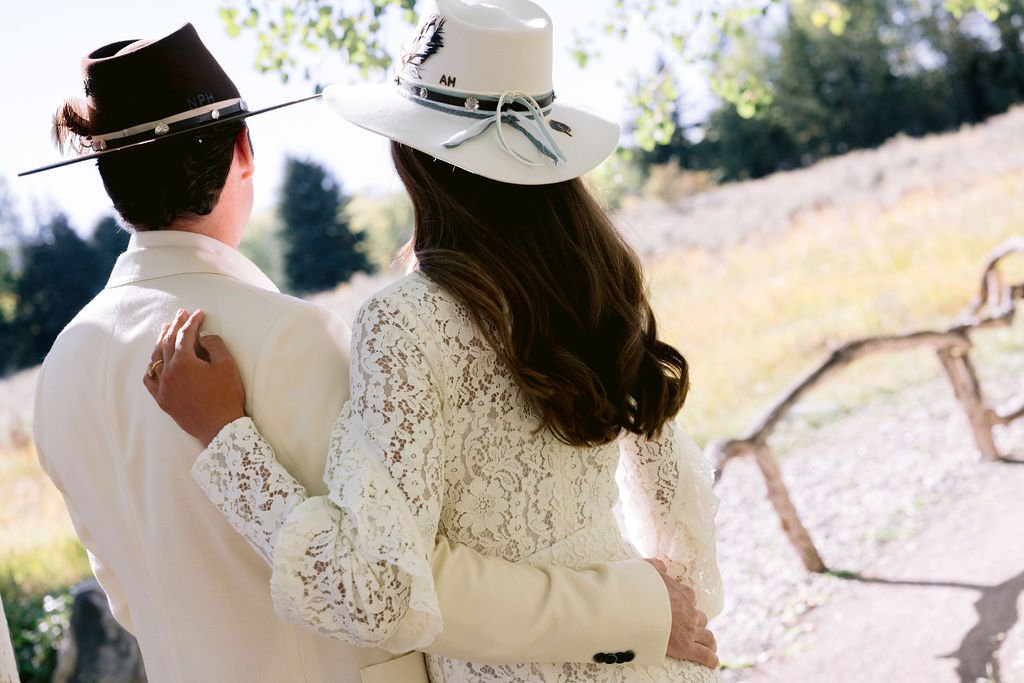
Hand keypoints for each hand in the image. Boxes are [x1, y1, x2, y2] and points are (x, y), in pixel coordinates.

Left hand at [143, 309, 245, 445]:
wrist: (221, 428)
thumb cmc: (227, 396)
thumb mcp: (227, 366)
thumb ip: (214, 345)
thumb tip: (203, 338)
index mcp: (183, 363)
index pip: (185, 335)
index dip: (192, 322)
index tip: (199, 313)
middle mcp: (168, 373)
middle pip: (168, 343)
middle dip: (175, 326)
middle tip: (181, 314)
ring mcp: (162, 388)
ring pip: (156, 359)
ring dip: (161, 342)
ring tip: (166, 330)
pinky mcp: (163, 400)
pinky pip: (150, 379)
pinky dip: (152, 367)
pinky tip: (155, 361)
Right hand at [644, 558, 718, 668]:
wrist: (635, 607)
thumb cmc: (639, 589)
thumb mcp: (647, 570)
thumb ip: (656, 567)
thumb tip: (663, 566)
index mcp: (683, 594)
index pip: (691, 600)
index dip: (687, 605)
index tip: (682, 610)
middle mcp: (690, 611)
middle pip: (700, 618)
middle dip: (697, 623)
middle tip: (692, 629)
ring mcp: (690, 629)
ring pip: (707, 636)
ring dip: (709, 641)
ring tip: (710, 647)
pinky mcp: (686, 646)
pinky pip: (704, 654)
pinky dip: (711, 659)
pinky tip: (714, 662)